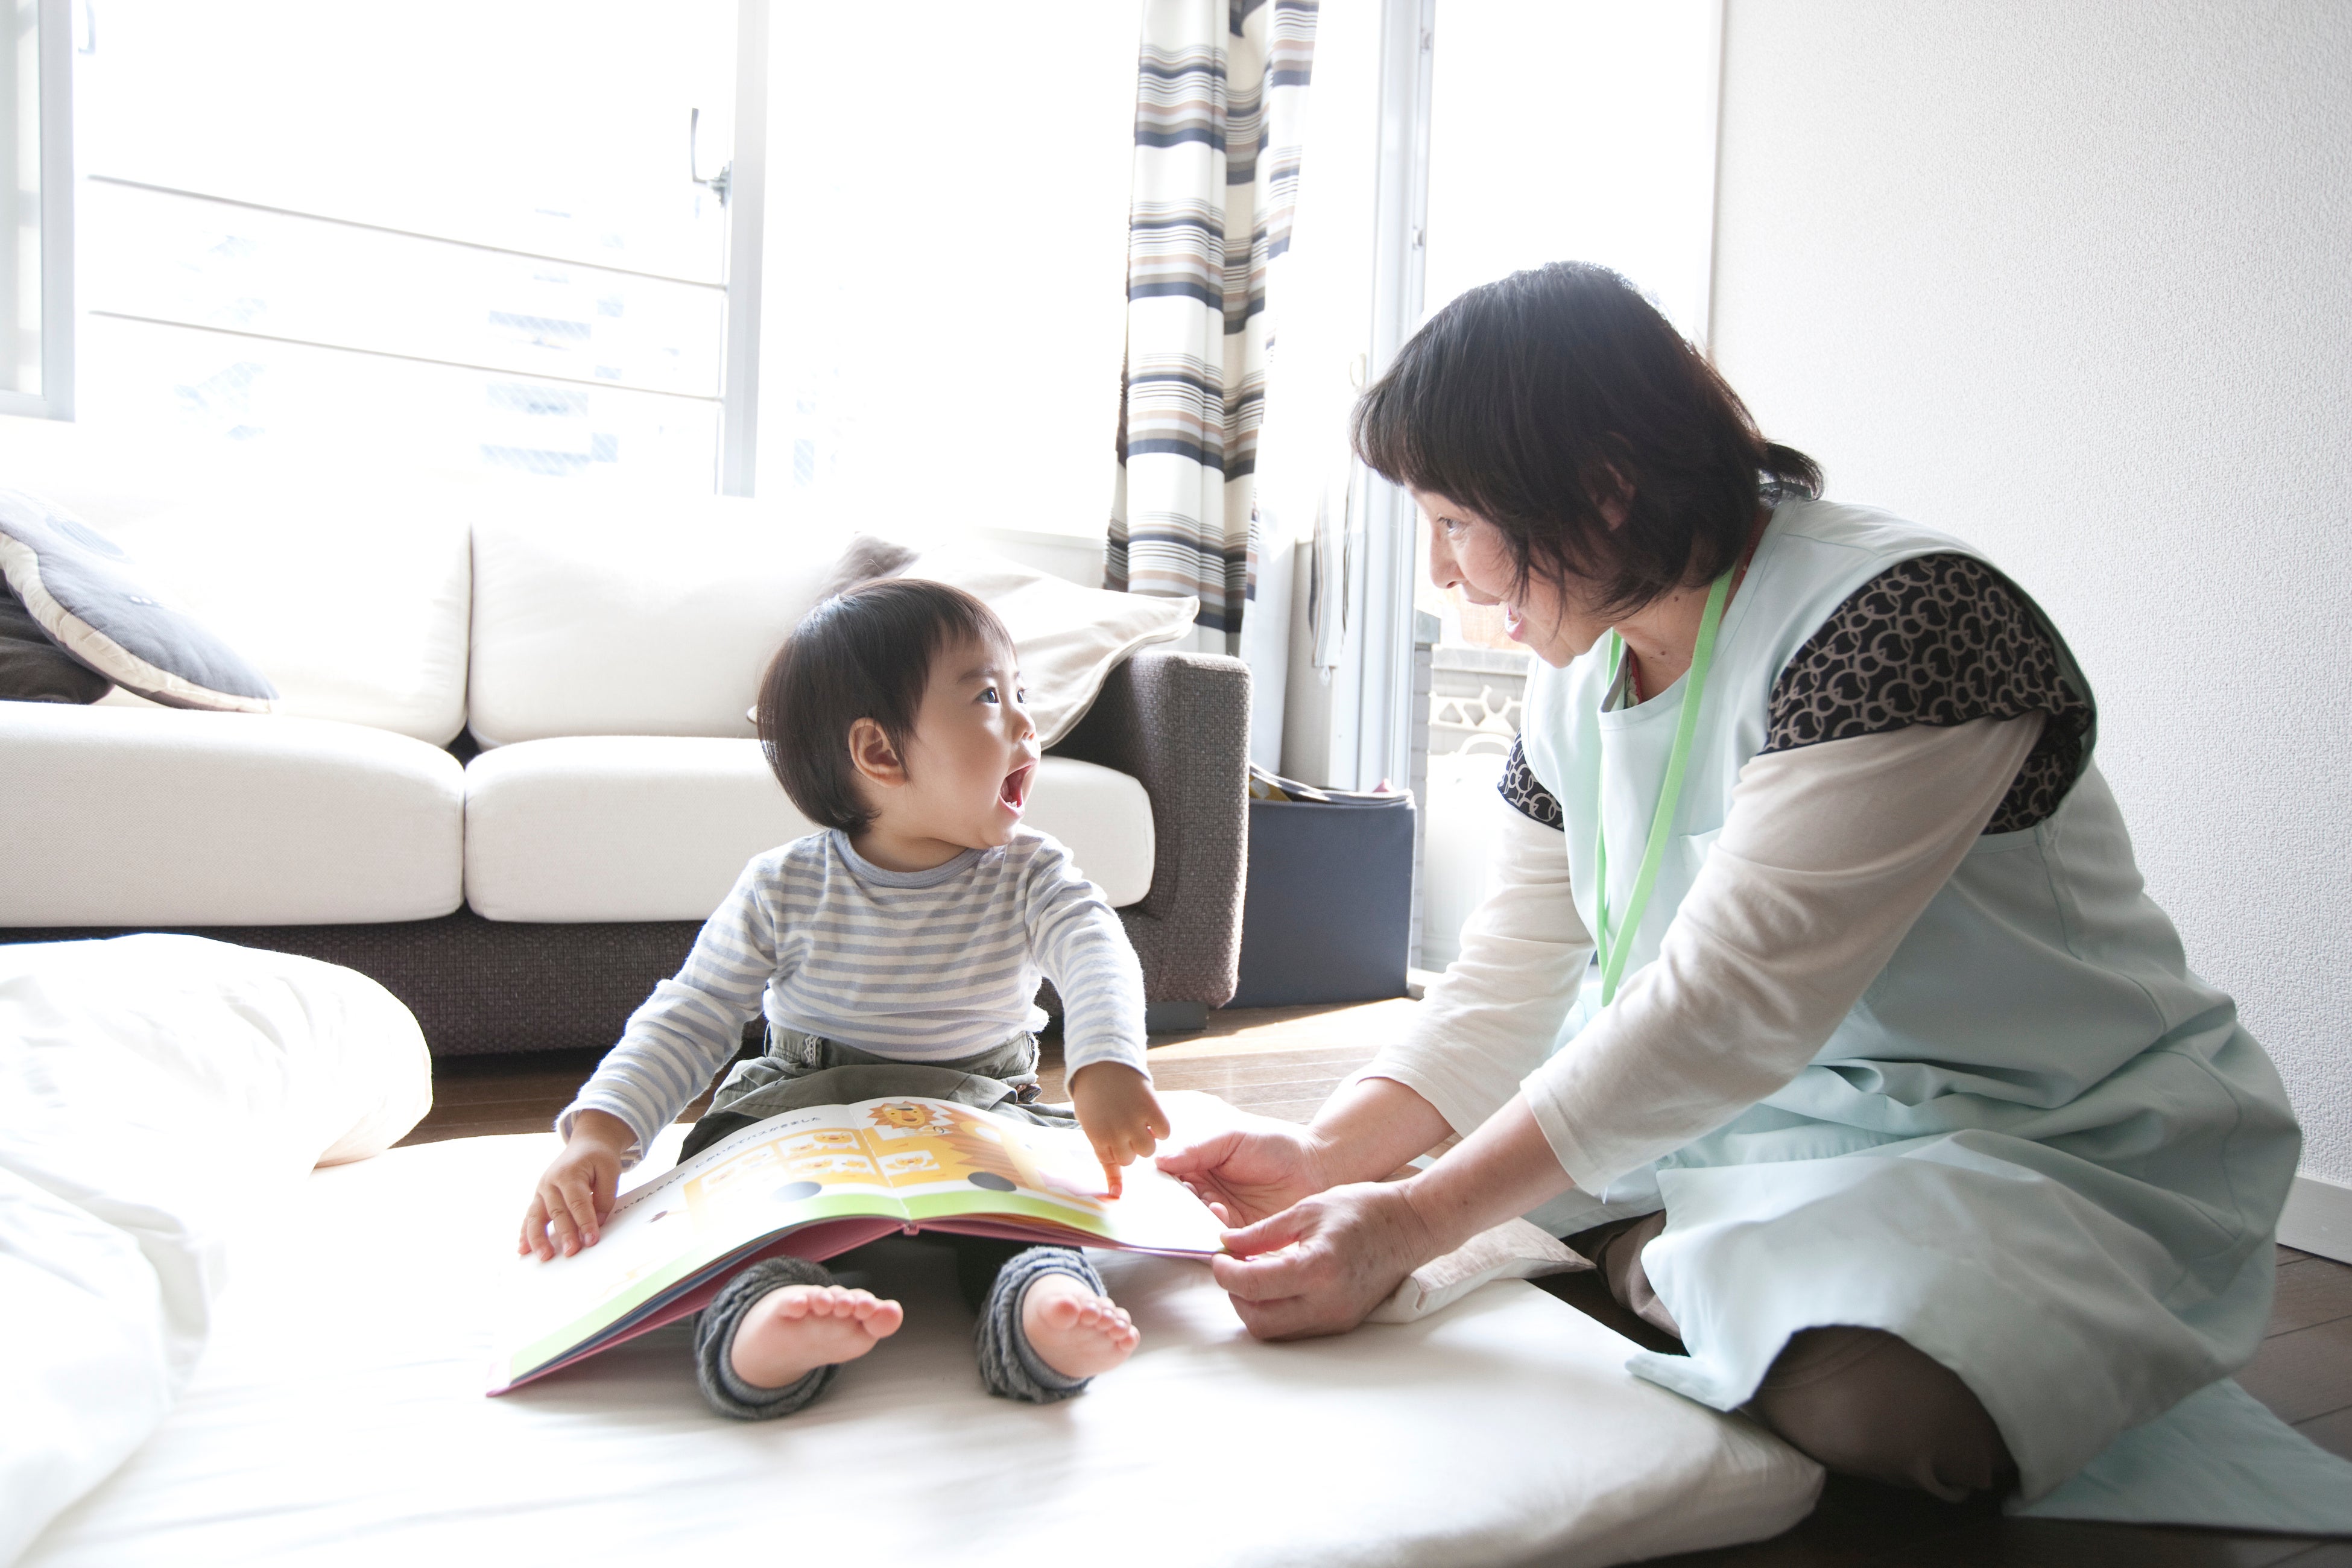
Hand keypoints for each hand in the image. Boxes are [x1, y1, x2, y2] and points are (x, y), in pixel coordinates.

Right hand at [519, 1110, 633, 1259]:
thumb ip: (605, 1197)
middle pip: (557, 1212)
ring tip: (544, 1256)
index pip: (578, 1202)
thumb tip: (597, 1223)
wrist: (586, 1144)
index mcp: (569, 1173)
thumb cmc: (598, 1158)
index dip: (585, 1222)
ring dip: (538, 1239)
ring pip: (536, 1217)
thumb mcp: (610, 1171)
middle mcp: (551, 1182)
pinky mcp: (538, 1198)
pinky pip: (529, 1218)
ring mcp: (541, 1190)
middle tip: (572, 1252)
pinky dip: (525, 1234)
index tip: (591, 1240)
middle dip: (565, 1234)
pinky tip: (523, 1250)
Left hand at [1068, 1063, 1170, 1193]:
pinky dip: (1161, 1127)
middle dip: (1130, 1147)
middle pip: (1132, 1159)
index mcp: (1097, 1137)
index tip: (1120, 1147)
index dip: (1116, 1152)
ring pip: (1149, 1149)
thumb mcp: (1090, 1125)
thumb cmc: (1094, 1097)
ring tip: (1140, 1123)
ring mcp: (1134, 1120)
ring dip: (1146, 1139)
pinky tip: (1152, 1117)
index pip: (1113, 1164)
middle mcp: (1116, 1132)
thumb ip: (1104, 1154)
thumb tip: (1116, 1193)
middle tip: (1126, 1128)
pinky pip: (1164, 1132)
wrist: (1102, 1063)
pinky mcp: (1151, 1107)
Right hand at [1155, 1117, 1330, 1225]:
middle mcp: (1206, 1195)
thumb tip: (1159, 1160)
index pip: (1171, 1180)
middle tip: (1177, 1199)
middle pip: (1178, 1207)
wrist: (1316, 1167)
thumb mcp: (1231, 1138)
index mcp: (1200, 1169)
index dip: (1161, 1183)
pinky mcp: (1241, 1236)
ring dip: (1195, 1219)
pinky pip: (1220, 1240)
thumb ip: (1196, 1149)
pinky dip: (1215, 1231)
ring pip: (1196, 1226)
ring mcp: (1223, 1217)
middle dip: (1174, 1206)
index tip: (1154, 1184)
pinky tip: (1221, 1215)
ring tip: (1209, 1203)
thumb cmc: (1275, 1145)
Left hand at [1210, 1180, 1443, 1339]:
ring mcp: (1336, 1318)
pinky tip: (1276, 1282)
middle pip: (1258, 1321)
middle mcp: (1327, 1303)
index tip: (1219, 1257)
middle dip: (1236, 1296)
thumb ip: (1261, 1232)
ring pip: (1275, 1331)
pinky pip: (1296, 1327)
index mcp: (1317, 1268)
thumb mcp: (1306, 1209)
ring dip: (1255, 1307)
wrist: (1410, 1225)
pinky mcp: (1342, 1322)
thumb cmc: (1363, 1209)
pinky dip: (1277, 1310)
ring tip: (1254, 1273)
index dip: (1225, 1273)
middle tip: (1232, 1268)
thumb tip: (1226, 1244)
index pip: (1253, 1285)